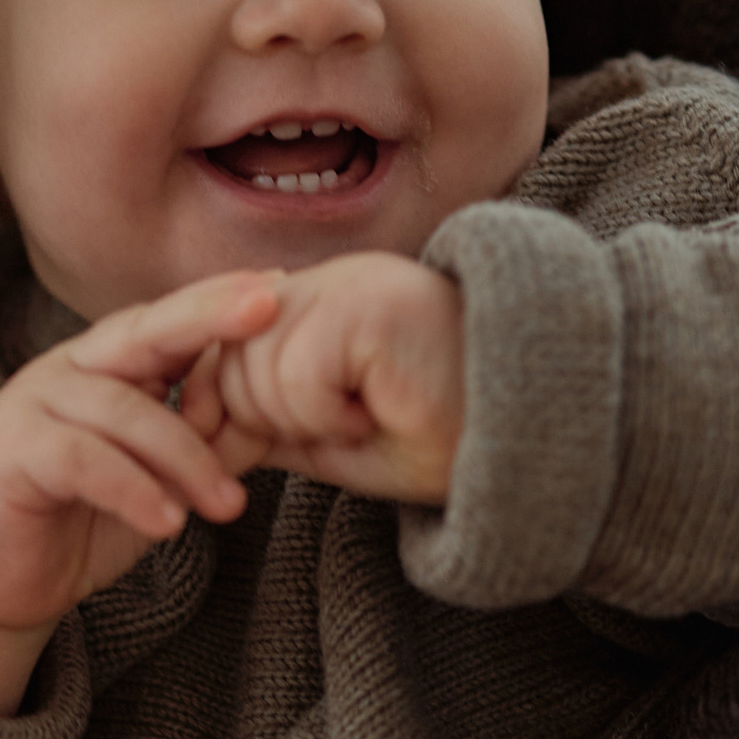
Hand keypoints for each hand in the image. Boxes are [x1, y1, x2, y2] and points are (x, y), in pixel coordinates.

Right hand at [0, 271, 277, 712]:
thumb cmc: (84, 518)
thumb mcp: (162, 478)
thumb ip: (209, 445)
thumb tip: (283, 421)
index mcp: (110, 367)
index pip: (169, 323)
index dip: (221, 302)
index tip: (280, 286)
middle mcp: (70, 371)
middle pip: (143, 331)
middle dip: (208, 314)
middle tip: (268, 307)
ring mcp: (31, 406)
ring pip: (123, 409)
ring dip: (186, 458)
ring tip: (229, 506)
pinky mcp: (7, 456)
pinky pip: (80, 460)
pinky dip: (131, 488)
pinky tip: (168, 523)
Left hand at [208, 252, 464, 504]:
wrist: (533, 441)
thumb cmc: (452, 441)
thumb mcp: (339, 439)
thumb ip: (274, 422)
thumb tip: (206, 431)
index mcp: (328, 303)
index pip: (228, 341)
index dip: (223, 404)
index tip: (241, 455)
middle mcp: (334, 282)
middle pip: (228, 357)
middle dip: (259, 419)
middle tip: (335, 435)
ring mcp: (353, 286)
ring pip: (254, 368)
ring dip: (302, 421)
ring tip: (366, 421)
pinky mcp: (369, 307)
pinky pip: (295, 376)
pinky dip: (325, 416)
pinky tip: (378, 414)